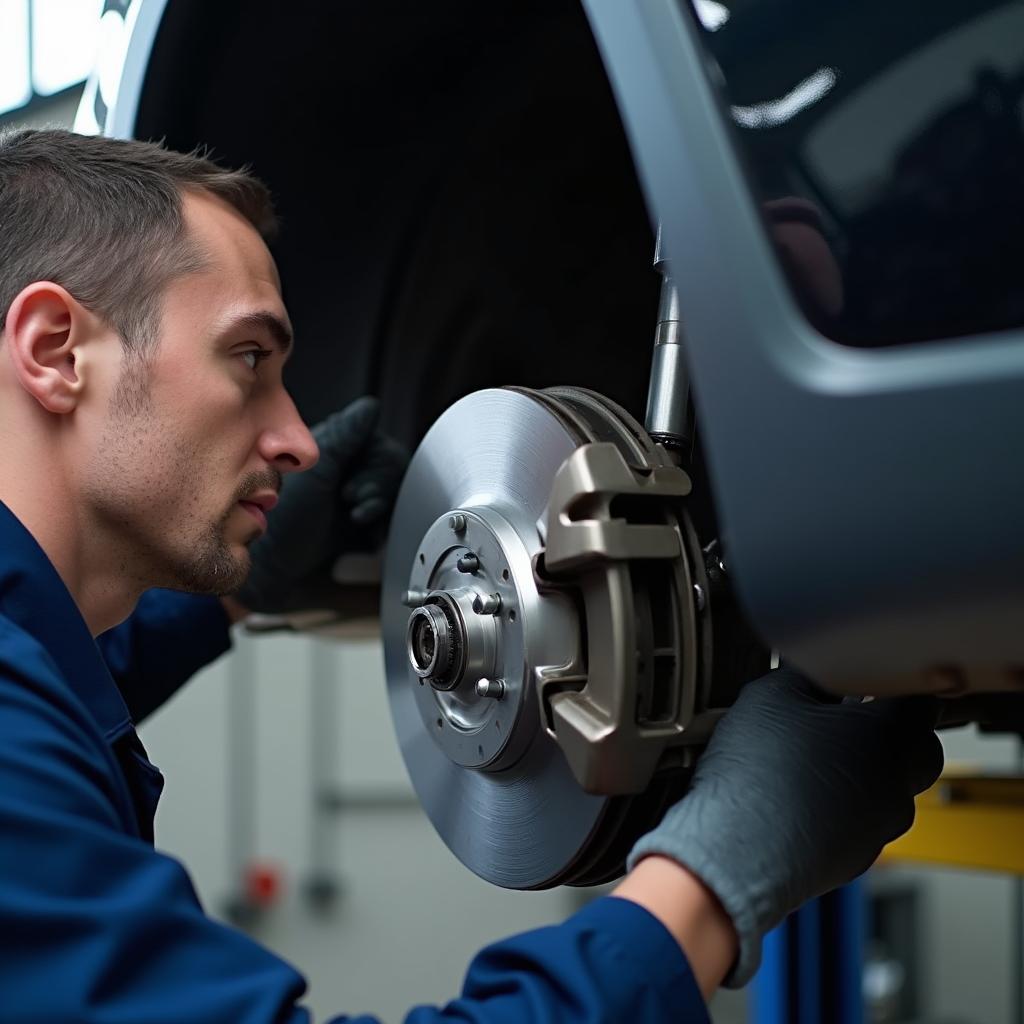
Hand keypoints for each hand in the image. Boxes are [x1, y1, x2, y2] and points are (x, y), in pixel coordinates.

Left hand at [234, 396, 406, 614]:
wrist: (279, 563)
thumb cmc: (285, 517)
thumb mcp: (317, 471)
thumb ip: (344, 436)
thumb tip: (370, 408)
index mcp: (332, 445)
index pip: (372, 435)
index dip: (373, 454)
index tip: (357, 472)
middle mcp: (345, 464)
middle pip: (388, 460)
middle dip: (377, 480)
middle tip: (353, 495)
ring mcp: (354, 490)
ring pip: (392, 484)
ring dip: (379, 499)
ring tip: (355, 512)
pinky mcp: (362, 516)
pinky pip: (389, 509)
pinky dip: (382, 517)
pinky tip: (362, 524)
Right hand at [627, 669, 942, 985]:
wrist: (736, 849)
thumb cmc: (757, 775)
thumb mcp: (771, 693)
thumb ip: (806, 672)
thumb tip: (815, 665)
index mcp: (890, 736)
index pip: (919, 698)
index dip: (891, 682)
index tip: (865, 676)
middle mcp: (896, 784)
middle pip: (916, 747)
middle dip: (889, 728)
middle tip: (845, 713)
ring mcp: (878, 826)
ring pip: (889, 787)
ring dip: (862, 767)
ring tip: (811, 753)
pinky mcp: (854, 856)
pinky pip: (860, 819)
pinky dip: (839, 803)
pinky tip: (797, 791)